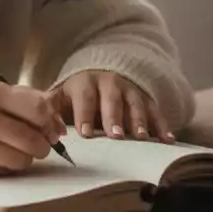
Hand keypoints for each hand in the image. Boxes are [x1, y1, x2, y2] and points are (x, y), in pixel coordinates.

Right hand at [0, 81, 67, 176]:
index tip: (53, 128)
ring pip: (21, 159)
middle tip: (40, 143)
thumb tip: (59, 124)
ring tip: (19, 149)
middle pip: (32, 138)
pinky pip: (5, 171)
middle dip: (44, 144)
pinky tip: (1, 154)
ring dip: (27, 157)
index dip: (52, 121)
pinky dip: (9, 165)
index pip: (37, 108)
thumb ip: (29, 101)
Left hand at [52, 70, 174, 142]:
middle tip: (116, 136)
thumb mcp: (62, 95)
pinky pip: (156, 111)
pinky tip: (167, 140)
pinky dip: (162, 125)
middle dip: (114, 118)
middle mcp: (109, 84)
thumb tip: (44, 126)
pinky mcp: (146, 99)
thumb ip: (51, 108)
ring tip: (141, 138)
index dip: (85, 115)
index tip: (86, 134)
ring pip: (135, 105)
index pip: (84, 97)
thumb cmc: (79, 93)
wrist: (103, 72)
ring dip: (139, 121)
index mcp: (85, 83)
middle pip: (112, 100)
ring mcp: (130, 91)